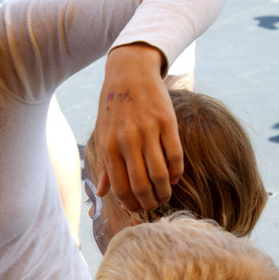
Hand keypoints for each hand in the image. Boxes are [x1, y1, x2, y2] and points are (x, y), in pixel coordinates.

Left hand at [94, 43, 182, 211]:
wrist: (130, 71)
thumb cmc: (113, 106)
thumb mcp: (102, 133)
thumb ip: (104, 165)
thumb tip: (102, 194)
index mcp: (109, 146)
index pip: (120, 187)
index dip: (130, 204)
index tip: (136, 209)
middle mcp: (128, 141)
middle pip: (142, 186)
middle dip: (149, 202)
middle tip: (154, 205)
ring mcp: (149, 132)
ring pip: (160, 175)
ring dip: (164, 192)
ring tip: (165, 195)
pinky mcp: (167, 123)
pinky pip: (175, 157)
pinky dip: (176, 172)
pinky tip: (173, 177)